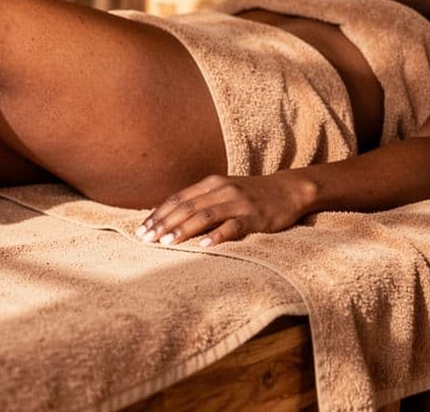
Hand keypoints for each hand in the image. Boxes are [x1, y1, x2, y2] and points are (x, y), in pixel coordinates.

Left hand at [134, 173, 315, 246]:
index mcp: (210, 184)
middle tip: (146, 239)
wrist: (287, 190)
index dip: (158, 214)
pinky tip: (203, 246)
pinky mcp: (255, 217)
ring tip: (166, 242)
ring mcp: (239, 203)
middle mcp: (221, 190)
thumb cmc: (249, 195)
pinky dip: (217, 236)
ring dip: (183, 230)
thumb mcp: (221, 191)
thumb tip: (167, 216)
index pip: (177, 199)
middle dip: (164, 223)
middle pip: (186, 207)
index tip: (141, 229)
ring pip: (205, 216)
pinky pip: (233, 226)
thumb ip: (198, 201)